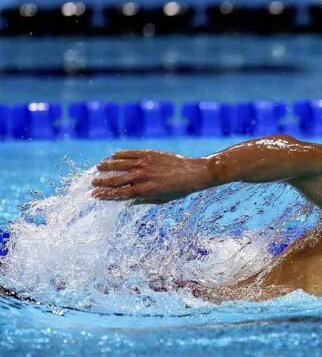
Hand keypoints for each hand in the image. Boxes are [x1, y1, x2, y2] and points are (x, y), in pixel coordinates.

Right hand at [92, 150, 213, 203]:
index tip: (95, 195)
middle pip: (116, 180)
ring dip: (106, 166)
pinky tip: (112, 156)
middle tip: (92, 183)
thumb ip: (143, 200)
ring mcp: (145, 164)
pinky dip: (119, 155)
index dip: (105, 195)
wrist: (194, 173)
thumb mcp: (161, 200)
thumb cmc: (178, 190)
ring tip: (97, 168)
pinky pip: (129, 153)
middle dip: (102, 182)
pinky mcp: (149, 154)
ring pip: (119, 165)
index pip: (119, 194)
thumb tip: (126, 202)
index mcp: (145, 191)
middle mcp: (142, 177)